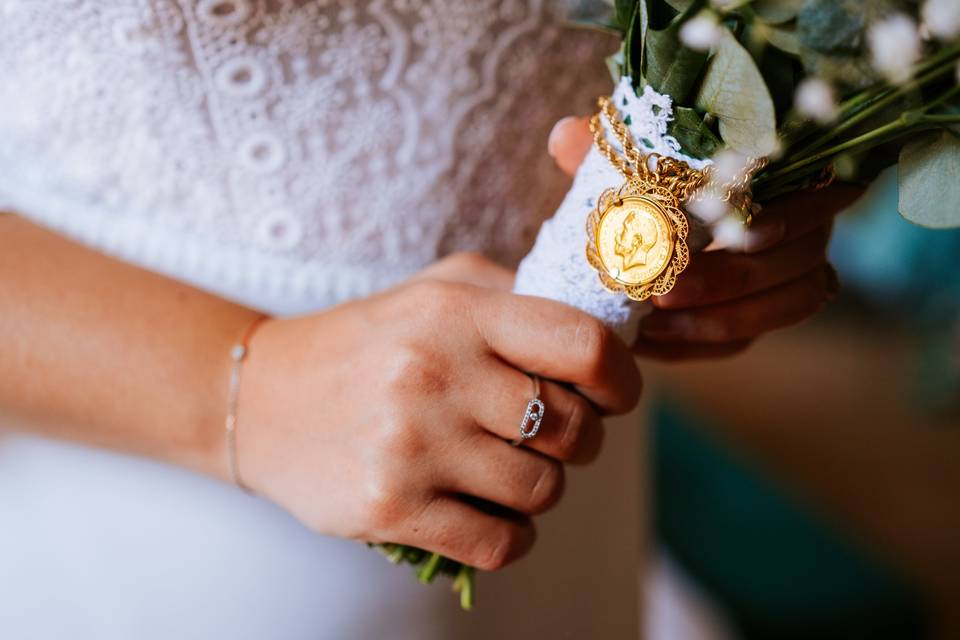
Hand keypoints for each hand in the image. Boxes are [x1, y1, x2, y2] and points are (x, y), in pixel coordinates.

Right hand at [236, 256, 640, 569]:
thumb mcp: (434, 290)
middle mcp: (434, 373)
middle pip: (572, 427)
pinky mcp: (390, 506)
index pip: (581, 345)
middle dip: (581, 438)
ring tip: (508, 468)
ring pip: (542, 489)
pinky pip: (500, 542)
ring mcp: (411, 444)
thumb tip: (605, 325)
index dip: (621, 377)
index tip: (615, 393)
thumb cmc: (366, 342)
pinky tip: (491, 513)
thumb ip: (514, 294)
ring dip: (541, 486)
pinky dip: (513, 535)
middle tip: (552, 433)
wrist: (260, 399)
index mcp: (455, 313)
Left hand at [548, 116, 863, 359]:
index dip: (792, 214)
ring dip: (721, 318)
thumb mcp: (623, 167)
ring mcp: (795, 277)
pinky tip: (652, 342)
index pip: (827, 191)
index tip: (733, 232)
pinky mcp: (763, 318)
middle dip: (732, 278)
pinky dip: (698, 343)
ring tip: (655, 320)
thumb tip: (565, 136)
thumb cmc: (644, 187)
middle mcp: (808, 225)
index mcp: (790, 173)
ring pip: (787, 306)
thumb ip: (602, 153)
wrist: (636, 237)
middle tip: (667, 288)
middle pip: (800, 258)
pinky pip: (747, 341)